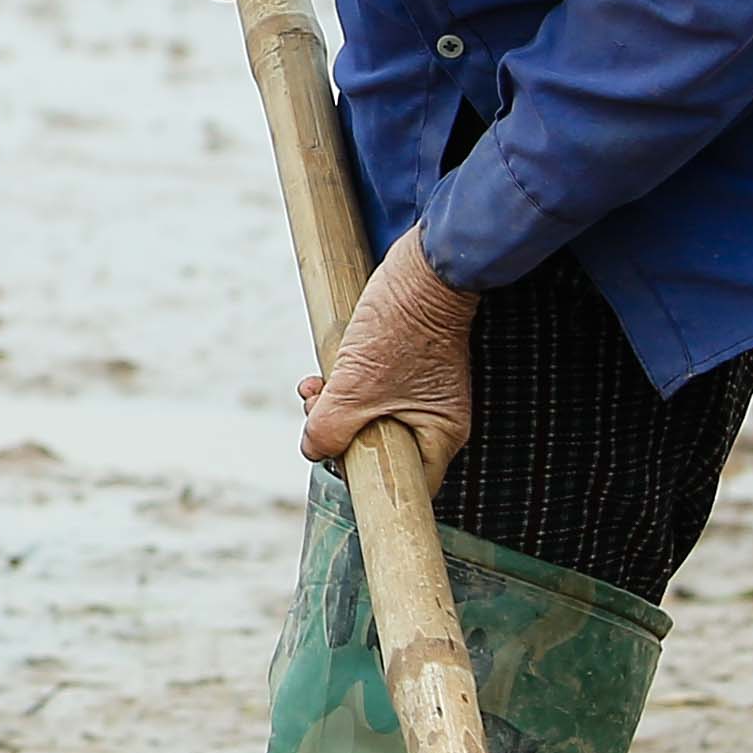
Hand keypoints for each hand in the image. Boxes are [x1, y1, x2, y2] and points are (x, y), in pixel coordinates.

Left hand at [298, 234, 477, 469]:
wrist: (420, 267)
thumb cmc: (400, 327)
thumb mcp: (355, 389)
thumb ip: (330, 431)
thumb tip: (314, 450)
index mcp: (440, 434)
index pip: (406, 485)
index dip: (366, 479)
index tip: (338, 461)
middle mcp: (435, 419)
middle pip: (380, 450)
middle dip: (339, 434)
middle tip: (316, 412)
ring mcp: (422, 393)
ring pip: (368, 418)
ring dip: (334, 407)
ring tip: (312, 389)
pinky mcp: (406, 369)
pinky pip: (370, 393)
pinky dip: (344, 387)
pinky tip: (321, 375)